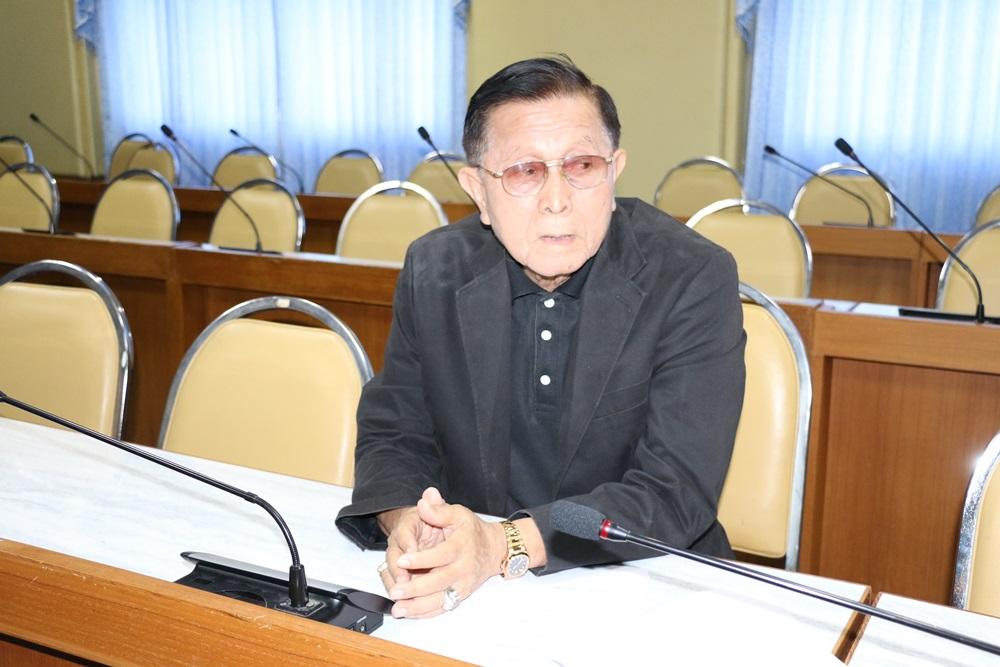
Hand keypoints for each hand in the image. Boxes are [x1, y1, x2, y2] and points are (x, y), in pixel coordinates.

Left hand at [378, 487, 506, 618]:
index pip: (440, 555)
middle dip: (416, 588)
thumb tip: (424, 501)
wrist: (493, 549)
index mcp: (461, 546)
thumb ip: (439, 510)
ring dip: (418, 606)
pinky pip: (443, 608)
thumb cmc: (471, 530)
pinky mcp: (461, 596)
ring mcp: (462, 585)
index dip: (421, 559)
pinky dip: (426, 612)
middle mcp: (463, 568)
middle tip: (396, 591)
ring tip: (398, 609)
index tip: (402, 560)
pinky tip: (410, 613)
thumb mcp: (458, 514)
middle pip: (439, 581)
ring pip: (440, 600)